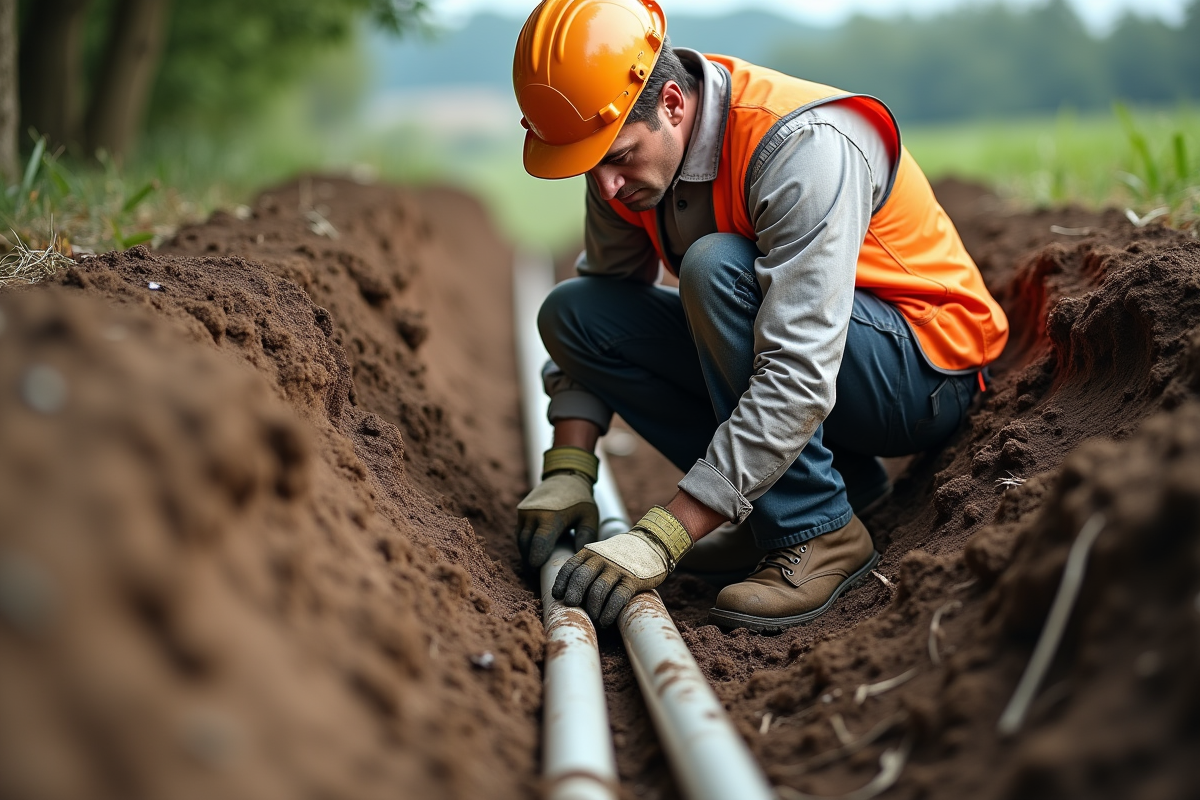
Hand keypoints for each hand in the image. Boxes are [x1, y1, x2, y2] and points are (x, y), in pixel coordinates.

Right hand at [516, 472, 597, 567]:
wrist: (564, 476)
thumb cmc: (580, 499)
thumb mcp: (589, 516)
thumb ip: (586, 535)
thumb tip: (579, 556)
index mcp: (552, 516)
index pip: (540, 542)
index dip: (537, 558)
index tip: (537, 570)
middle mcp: (534, 513)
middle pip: (527, 544)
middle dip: (531, 560)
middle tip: (538, 574)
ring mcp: (525, 511)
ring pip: (521, 540)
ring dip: (526, 553)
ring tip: (536, 566)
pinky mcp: (521, 511)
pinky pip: (520, 532)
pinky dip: (525, 543)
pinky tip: (533, 552)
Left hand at [552, 506, 692, 625]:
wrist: (652, 542)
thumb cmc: (621, 555)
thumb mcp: (601, 554)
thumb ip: (586, 567)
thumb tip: (568, 594)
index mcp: (590, 552)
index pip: (570, 567)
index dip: (561, 582)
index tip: (558, 596)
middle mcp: (602, 559)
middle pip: (581, 577)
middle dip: (574, 593)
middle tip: (572, 605)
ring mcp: (618, 568)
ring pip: (599, 589)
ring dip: (593, 607)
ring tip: (593, 618)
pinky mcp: (633, 579)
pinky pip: (618, 597)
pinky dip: (609, 612)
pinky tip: (605, 621)